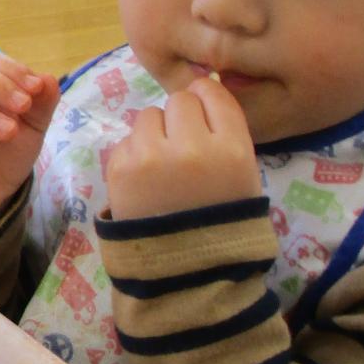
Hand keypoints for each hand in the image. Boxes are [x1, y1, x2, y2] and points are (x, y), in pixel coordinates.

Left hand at [102, 76, 261, 220]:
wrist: (184, 271)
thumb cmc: (221, 221)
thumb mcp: (243, 176)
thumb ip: (225, 134)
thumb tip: (201, 92)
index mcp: (233, 148)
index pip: (213, 92)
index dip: (206, 101)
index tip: (203, 117)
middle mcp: (192, 146)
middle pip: (180, 100)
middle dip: (181, 119)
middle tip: (182, 148)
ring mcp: (152, 156)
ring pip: (149, 115)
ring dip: (155, 133)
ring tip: (161, 167)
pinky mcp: (120, 168)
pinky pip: (127, 140)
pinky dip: (134, 155)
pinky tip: (144, 181)